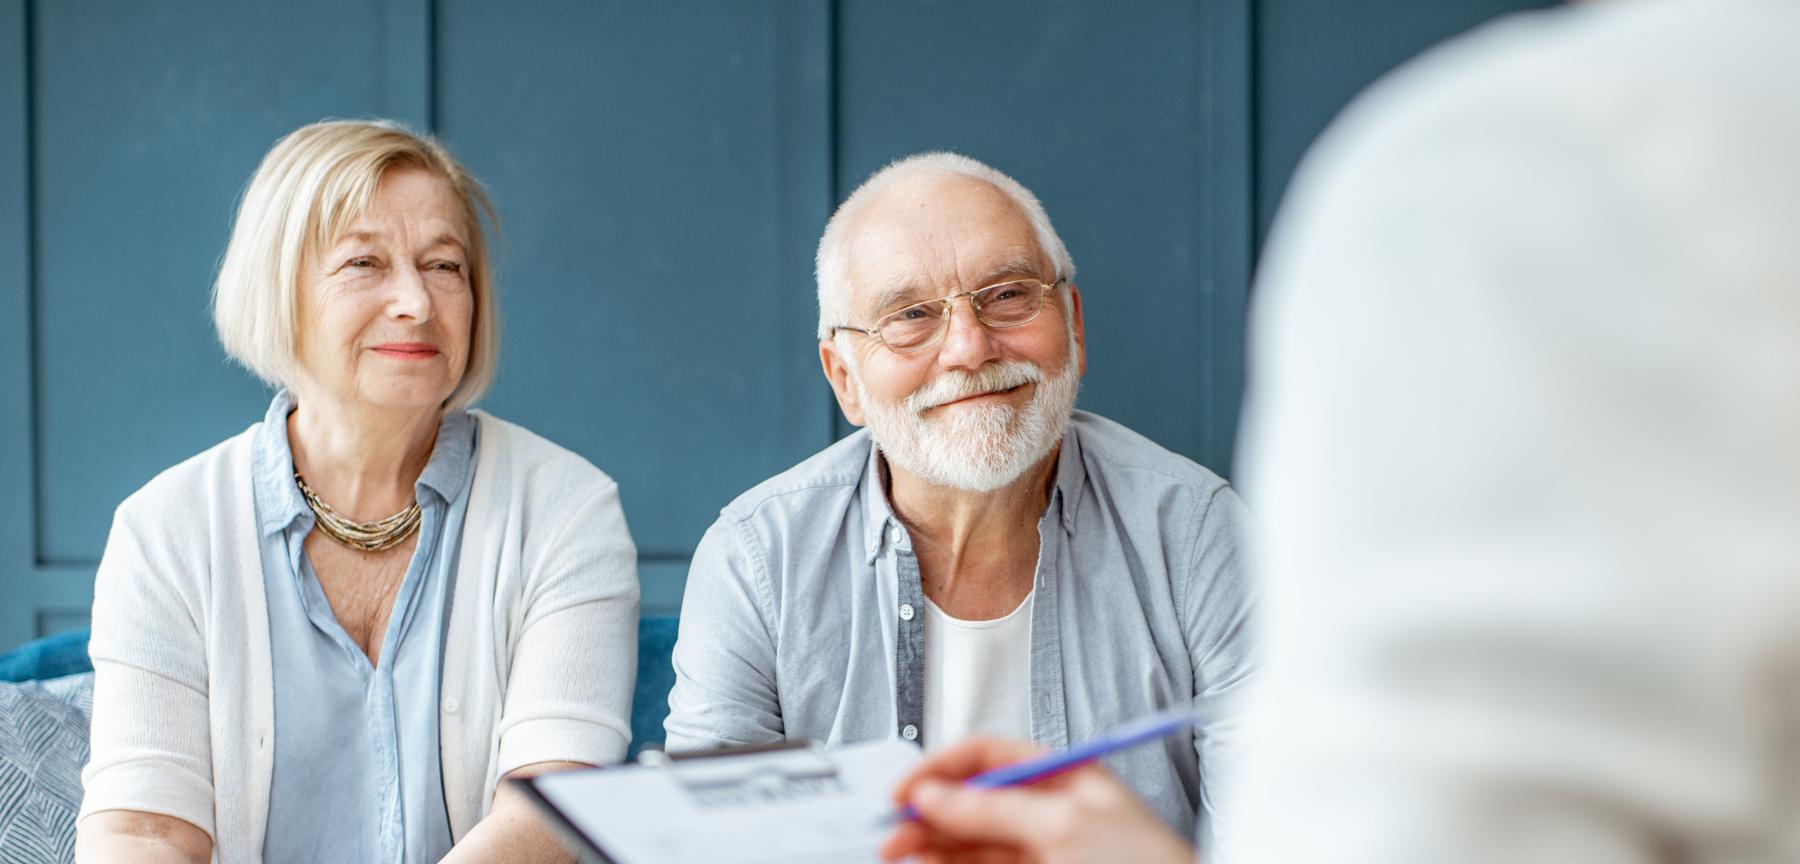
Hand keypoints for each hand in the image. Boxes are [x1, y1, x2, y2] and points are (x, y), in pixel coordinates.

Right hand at [879, 737, 1194, 863]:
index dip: (941, 768)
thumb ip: (995, 808)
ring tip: (895, 853)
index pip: (988, 757)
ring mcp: (1042, 850)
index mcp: (1063, 776)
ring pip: (971, 842)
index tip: (904, 790)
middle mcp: (1049, 811)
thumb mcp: (1064, 826)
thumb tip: (936, 795)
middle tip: (889, 830)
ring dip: (930, 845)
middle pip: (972, 802)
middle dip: (927, 812)